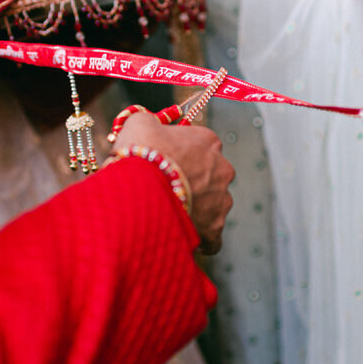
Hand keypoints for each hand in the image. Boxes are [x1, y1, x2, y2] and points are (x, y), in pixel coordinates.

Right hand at [112, 110, 234, 253]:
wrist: (142, 186)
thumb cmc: (141, 151)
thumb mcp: (139, 124)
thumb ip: (148, 122)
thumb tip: (146, 125)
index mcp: (208, 140)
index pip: (202, 146)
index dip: (182, 156)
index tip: (165, 164)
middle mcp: (222, 169)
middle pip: (210, 177)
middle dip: (192, 185)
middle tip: (164, 192)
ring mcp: (222, 200)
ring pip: (212, 207)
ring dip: (195, 212)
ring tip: (167, 217)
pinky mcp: (215, 227)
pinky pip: (212, 238)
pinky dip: (200, 240)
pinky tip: (183, 240)